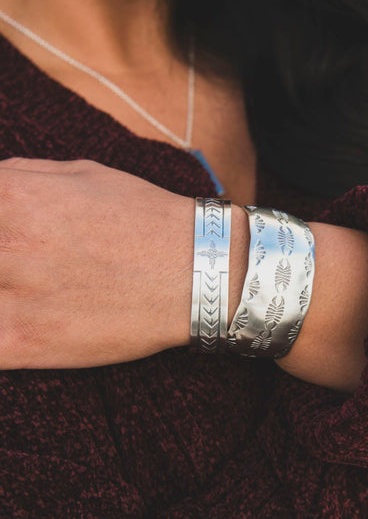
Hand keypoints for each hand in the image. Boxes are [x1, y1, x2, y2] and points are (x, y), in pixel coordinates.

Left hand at [0, 158, 195, 368]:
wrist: (197, 273)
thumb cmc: (146, 219)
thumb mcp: (86, 174)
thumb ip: (24, 175)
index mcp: (12, 194)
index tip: (0, 235)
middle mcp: (6, 244)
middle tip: (9, 263)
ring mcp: (14, 297)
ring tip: (11, 285)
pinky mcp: (26, 344)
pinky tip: (10, 322)